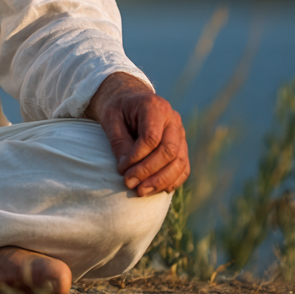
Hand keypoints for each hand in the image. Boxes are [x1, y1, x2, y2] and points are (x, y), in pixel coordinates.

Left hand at [84, 72, 189, 196]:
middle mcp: (172, 119)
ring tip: (141, 191)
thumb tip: (127, 169)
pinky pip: (183, 167)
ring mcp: (181, 133)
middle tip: (130, 184)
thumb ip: (119, 141)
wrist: (130, 101)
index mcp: (154, 106)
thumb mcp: (111, 119)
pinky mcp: (182, 146)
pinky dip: (172, 181)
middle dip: (149, 171)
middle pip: (168, 151)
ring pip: (179, 162)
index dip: (136, 157)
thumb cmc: (119, 110)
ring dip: (161, 181)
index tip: (121, 169)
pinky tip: (156, 189)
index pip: (151, 138)